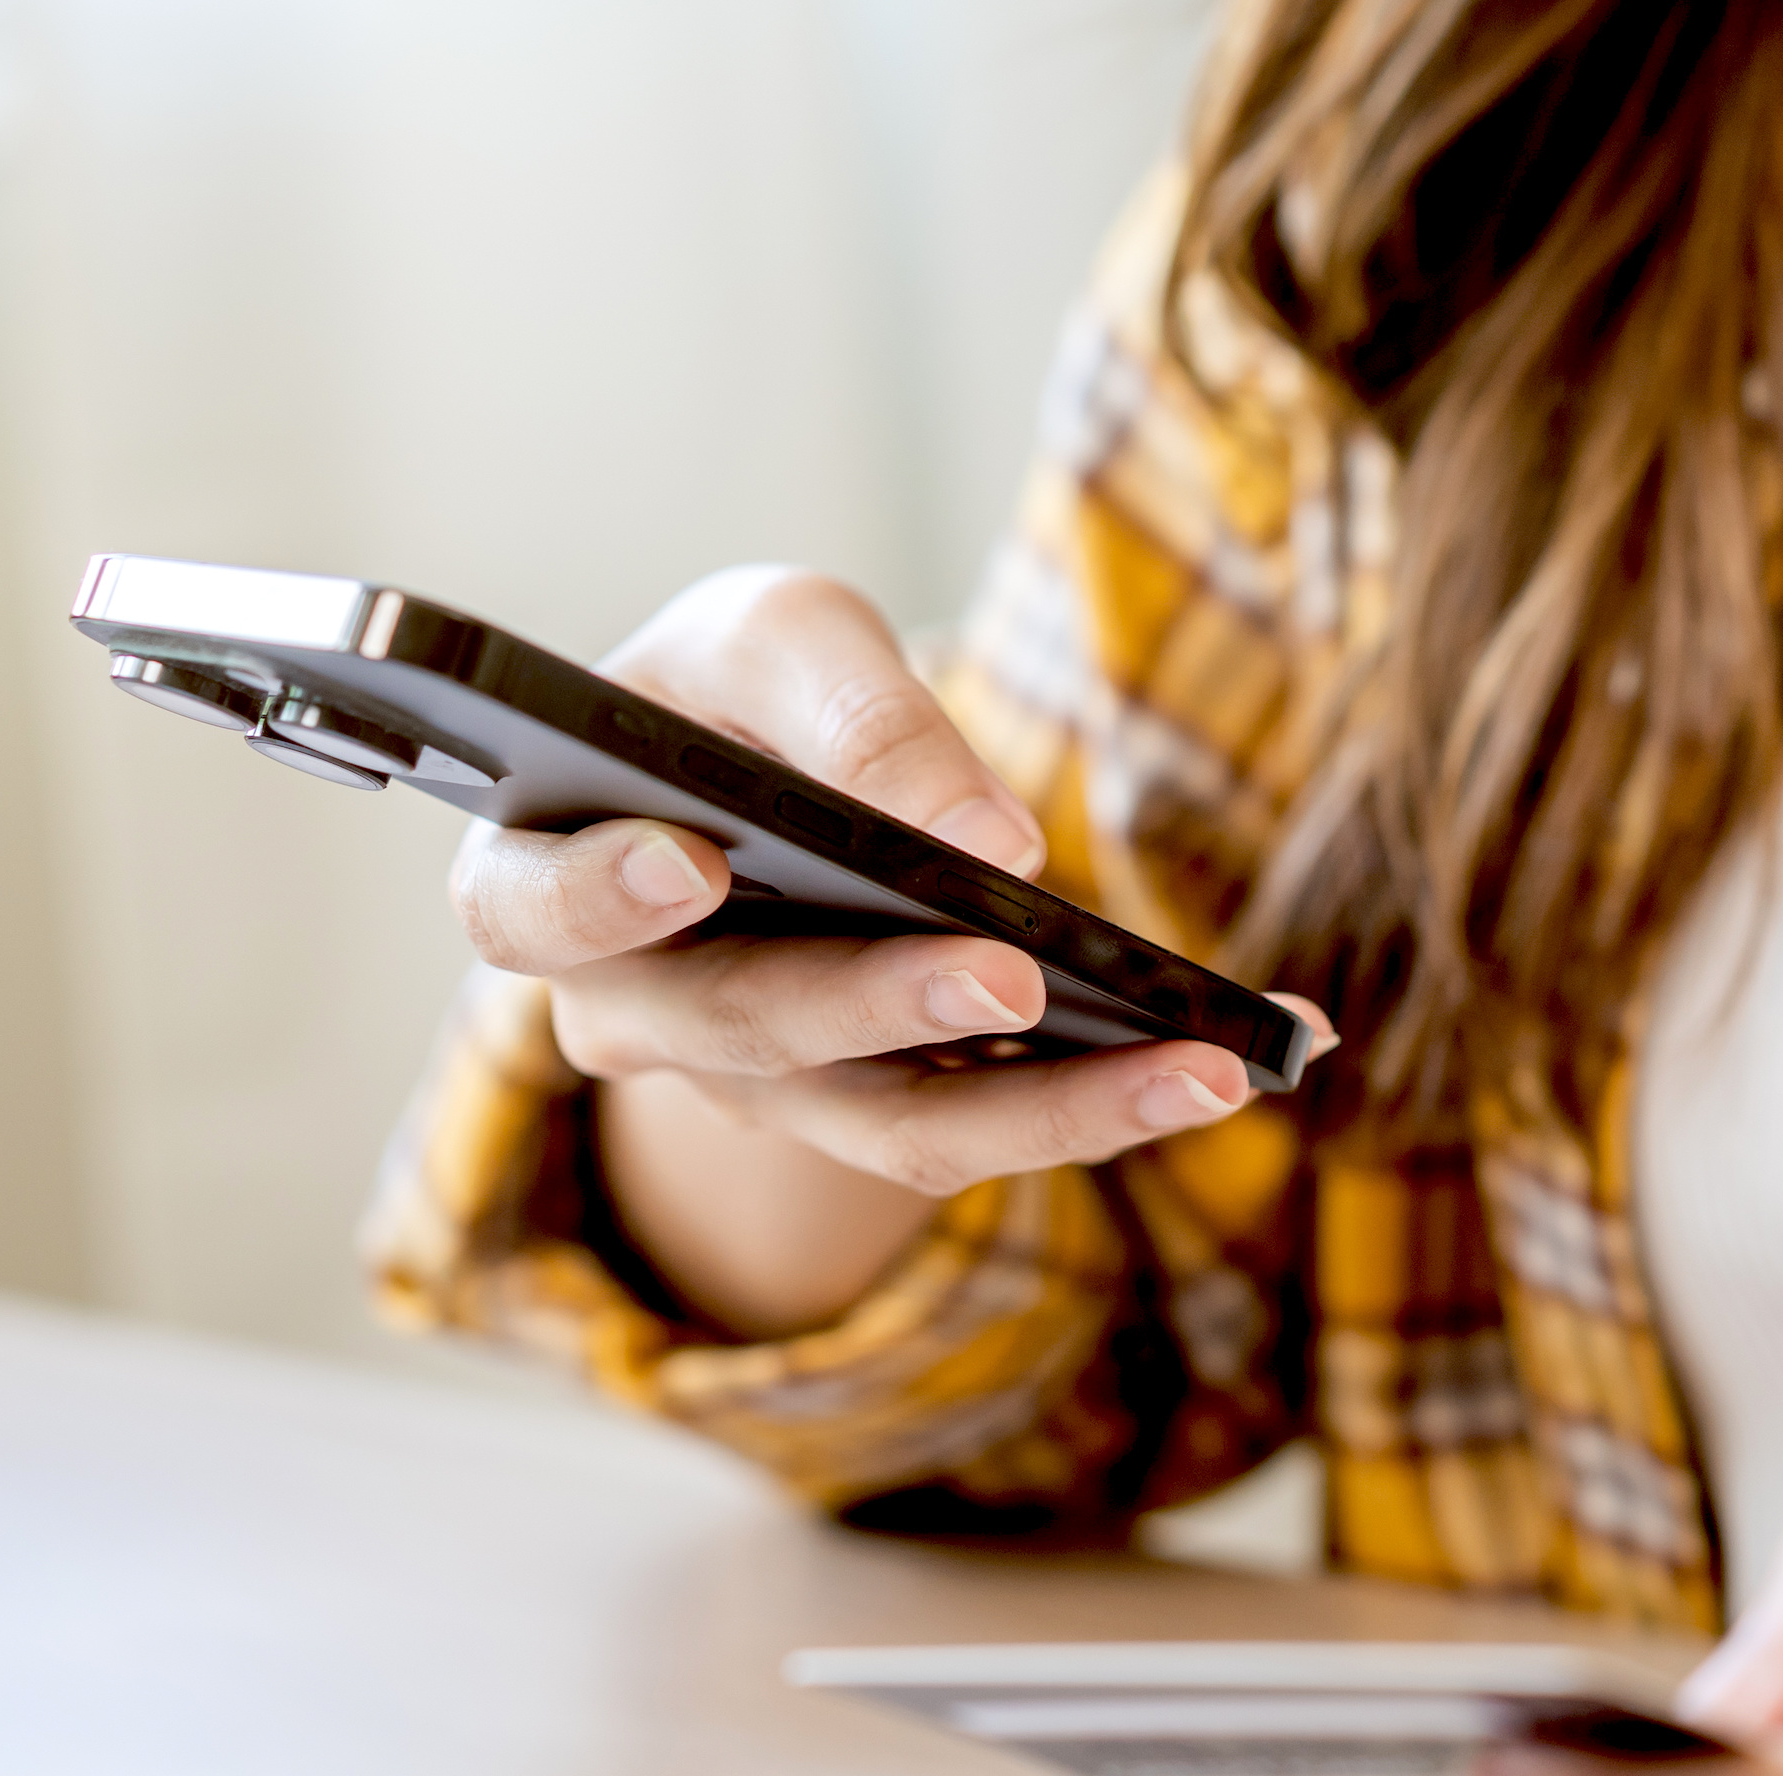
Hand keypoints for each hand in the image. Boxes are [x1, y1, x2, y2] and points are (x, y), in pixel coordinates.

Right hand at [447, 564, 1319, 1199]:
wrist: (786, 778)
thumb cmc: (745, 697)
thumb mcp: (779, 639)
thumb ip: (851, 712)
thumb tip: (985, 843)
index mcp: (543, 880)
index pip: (533, 910)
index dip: (602, 896)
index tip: (693, 861)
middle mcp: (638, 1017)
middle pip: (753, 1035)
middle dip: (889, 1005)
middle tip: (1011, 975)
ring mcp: (766, 1091)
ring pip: (899, 1128)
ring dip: (1061, 1105)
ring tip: (1202, 1068)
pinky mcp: (884, 1117)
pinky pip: (1000, 1128)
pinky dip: (1125, 1095)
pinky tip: (1249, 1056)